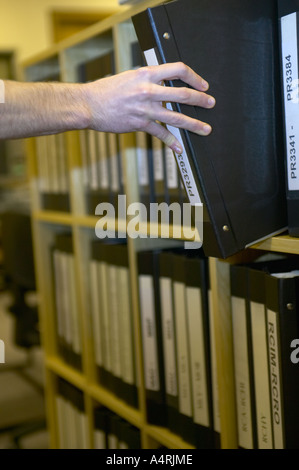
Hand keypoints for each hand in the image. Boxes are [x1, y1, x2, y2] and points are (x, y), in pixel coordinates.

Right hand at [83, 62, 214, 152]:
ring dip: (193, 124)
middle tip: (210, 103)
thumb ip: (147, 80)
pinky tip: (179, 148)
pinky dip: (171, 142)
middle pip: (182, 94)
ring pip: (176, 116)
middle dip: (200, 100)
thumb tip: (163, 83)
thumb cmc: (106, 90)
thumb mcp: (129, 76)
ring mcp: (144, 109)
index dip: (193, 76)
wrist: (88, 105)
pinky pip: (160, 134)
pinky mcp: (139, 124)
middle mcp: (147, 90)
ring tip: (205, 129)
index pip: (177, 70)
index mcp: (146, 74)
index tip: (202, 84)